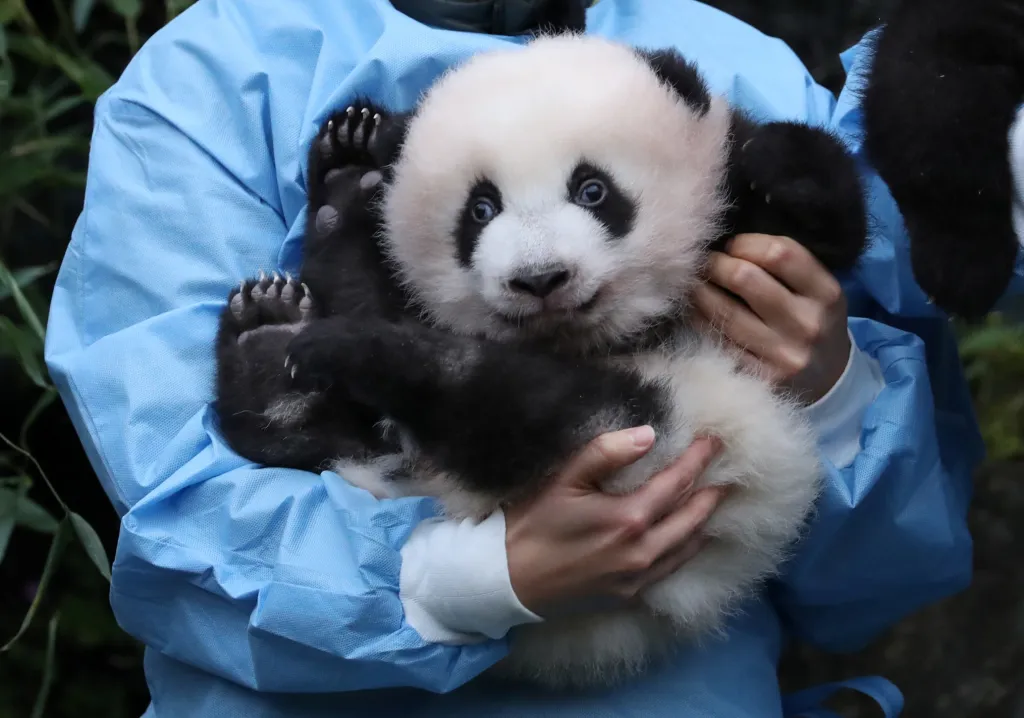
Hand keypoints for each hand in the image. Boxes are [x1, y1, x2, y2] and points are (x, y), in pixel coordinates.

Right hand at [505, 426, 726, 617]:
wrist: (507, 581)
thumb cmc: (532, 524)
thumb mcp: (563, 480)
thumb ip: (606, 453)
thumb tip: (648, 433)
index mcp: (629, 517)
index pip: (678, 482)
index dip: (698, 460)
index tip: (715, 441)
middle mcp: (643, 551)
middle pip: (692, 516)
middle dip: (712, 491)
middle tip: (729, 471)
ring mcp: (639, 578)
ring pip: (688, 546)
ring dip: (705, 521)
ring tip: (716, 501)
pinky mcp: (630, 596)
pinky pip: (672, 569)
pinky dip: (688, 549)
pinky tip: (691, 539)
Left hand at [692, 233, 849, 404]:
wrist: (830, 380)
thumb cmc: (813, 321)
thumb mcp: (817, 290)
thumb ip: (785, 265)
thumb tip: (729, 242)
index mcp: (825, 294)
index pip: (779, 252)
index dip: (745, 243)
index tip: (732, 246)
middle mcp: (807, 324)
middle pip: (744, 278)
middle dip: (715, 264)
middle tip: (705, 263)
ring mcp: (783, 355)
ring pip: (723, 311)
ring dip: (699, 291)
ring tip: (694, 282)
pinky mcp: (760, 378)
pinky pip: (717, 340)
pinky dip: (699, 319)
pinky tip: (694, 309)